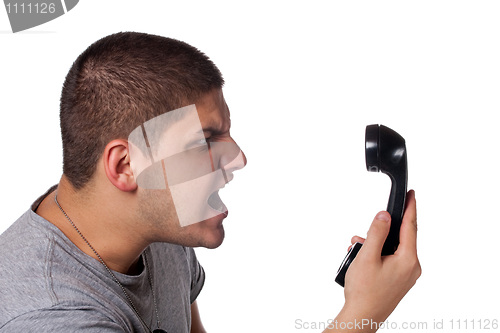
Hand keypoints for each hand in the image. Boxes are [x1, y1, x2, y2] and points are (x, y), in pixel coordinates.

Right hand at [334, 190, 420, 331]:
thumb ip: (377, 233)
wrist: (362, 317)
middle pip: (399, 238)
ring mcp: (405, 276)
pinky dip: (376, 255)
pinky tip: (362, 259)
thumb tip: (384, 216)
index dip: (411, 207)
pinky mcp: (398, 281)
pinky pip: (389, 260)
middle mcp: (411, 268)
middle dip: (379, 232)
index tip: (412, 194)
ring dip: (374, 245)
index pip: (411, 226)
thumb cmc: (364, 292)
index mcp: (408, 260)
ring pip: (391, 249)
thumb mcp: (367, 256)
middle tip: (364, 235)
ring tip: (357, 251)